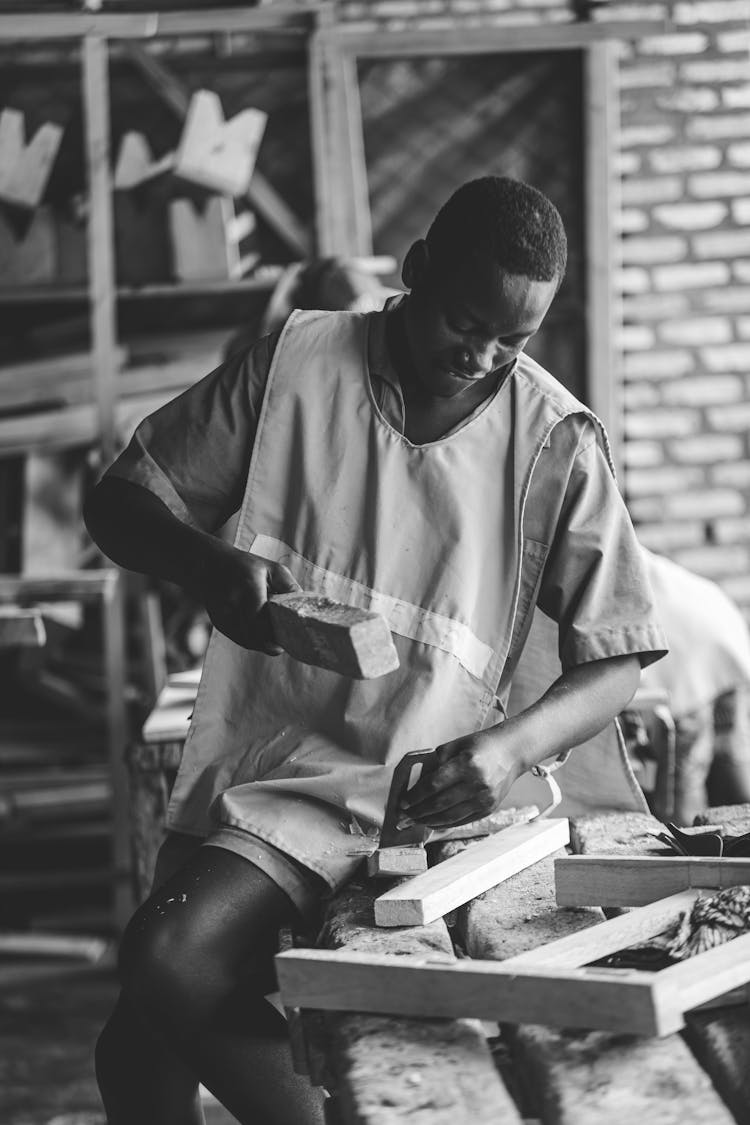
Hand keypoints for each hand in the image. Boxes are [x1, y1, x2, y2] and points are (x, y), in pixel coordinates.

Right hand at [193, 542, 300, 653]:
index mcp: (248, 586)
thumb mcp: (272, 569)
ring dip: (262, 643)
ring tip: (274, 637)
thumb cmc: (246, 566)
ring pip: (247, 641)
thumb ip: (290, 587)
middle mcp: (232, 602)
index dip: (274, 635)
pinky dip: (253, 640)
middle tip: (283, 642)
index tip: (286, 640)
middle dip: (271, 643)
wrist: (209, 564)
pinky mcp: (219, 623)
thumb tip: (303, 607)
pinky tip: (261, 633)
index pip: (262, 620)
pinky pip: (240, 639)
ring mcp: (223, 614)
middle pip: (255, 635)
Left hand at [400, 730, 522, 827]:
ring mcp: (484, 798)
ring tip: (415, 821)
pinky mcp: (489, 808)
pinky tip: (433, 823)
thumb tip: (417, 785)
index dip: (415, 796)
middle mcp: (477, 783)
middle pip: (440, 803)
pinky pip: (463, 820)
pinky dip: (445, 823)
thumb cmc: (480, 745)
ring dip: (429, 821)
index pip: (434, 785)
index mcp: (466, 764)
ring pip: (450, 816)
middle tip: (404, 816)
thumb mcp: (456, 745)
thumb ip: (436, 762)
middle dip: (418, 812)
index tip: (403, 802)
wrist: (512, 752)